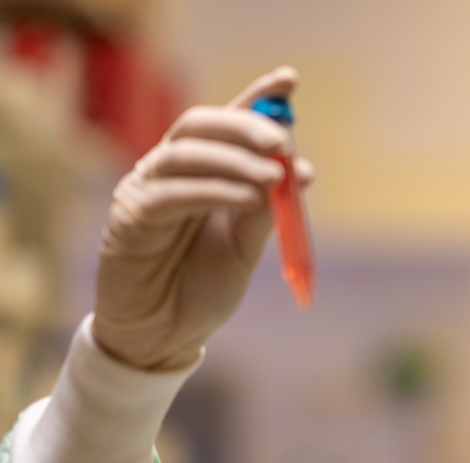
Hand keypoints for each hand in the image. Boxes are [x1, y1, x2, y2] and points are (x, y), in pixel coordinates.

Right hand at [92, 66, 314, 369]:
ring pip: (184, 153)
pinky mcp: (129, 216)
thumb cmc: (204, 287)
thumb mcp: (247, 246)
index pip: (228, 122)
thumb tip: (299, 170)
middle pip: (200, 124)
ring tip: (270, 176)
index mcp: (203, 170)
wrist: (166, 335)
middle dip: (244, 126)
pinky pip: (170, 193)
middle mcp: (170, 170)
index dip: (257, 97)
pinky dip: (212, 191)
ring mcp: (145, 189)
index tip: (289, 79)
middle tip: (282, 142)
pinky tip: (245, 199)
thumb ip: (265, 208)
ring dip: (233, 160)